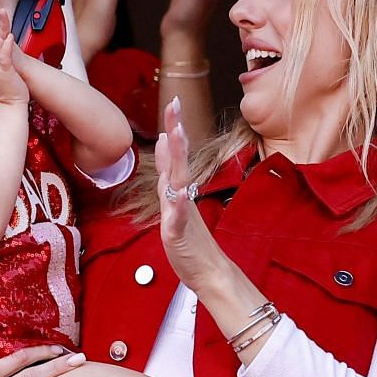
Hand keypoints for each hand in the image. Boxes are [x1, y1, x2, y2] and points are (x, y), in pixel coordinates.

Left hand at [151, 99, 229, 292]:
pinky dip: (179, 205)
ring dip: (177, 159)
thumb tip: (166, 149)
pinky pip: (180, 217)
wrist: (210, 273)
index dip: (173, 129)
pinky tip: (178, 193)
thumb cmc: (192, 241)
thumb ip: (169, 179)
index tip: (173, 103)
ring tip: (176, 135)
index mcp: (179, 191)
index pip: (174, 155)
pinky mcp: (181, 234)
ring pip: (178, 182)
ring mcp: (183, 214)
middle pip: (178, 160)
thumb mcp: (174, 206)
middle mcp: (182, 197)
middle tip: (174, 104)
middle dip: (176, 131)